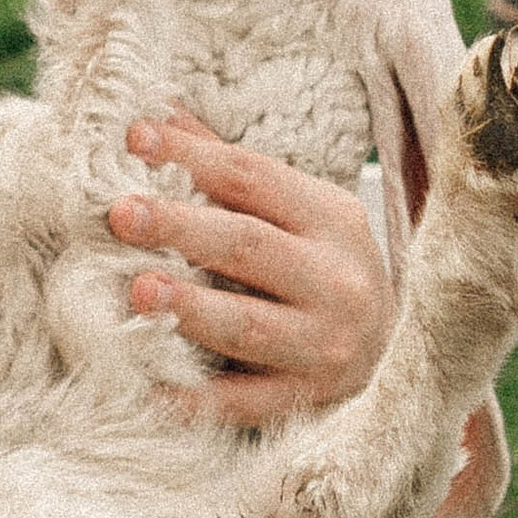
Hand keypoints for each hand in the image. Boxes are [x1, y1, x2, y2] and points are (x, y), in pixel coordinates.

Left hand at [109, 110, 389, 426]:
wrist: (395, 357)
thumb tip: (158, 113)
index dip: (192, 155)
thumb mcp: (297, 212)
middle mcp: (336, 279)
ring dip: (192, 310)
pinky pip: (245, 404)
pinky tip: (150, 391)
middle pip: (248, 245)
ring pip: (251, 325)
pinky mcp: (306, 402)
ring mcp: (324, 345)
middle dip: (182, 228)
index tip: (133, 138)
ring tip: (139, 292)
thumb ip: (229, 169)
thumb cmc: (323, 269)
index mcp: (330, 217)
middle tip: (121, 214)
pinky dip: (198, 401)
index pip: (252, 177)